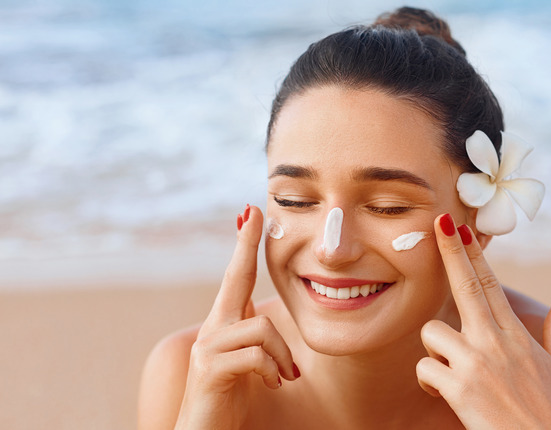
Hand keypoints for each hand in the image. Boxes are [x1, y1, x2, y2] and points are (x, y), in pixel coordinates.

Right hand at [175, 205, 298, 429]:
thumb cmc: (229, 397)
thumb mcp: (245, 360)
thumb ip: (248, 335)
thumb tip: (253, 311)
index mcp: (225, 324)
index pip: (237, 276)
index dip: (243, 245)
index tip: (249, 212)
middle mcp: (213, 328)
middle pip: (235, 278)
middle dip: (245, 245)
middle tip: (254, 212)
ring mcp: (208, 347)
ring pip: (261, 329)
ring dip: (282, 356)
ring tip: (284, 377)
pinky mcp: (210, 369)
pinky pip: (256, 356)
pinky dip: (272, 371)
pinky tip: (272, 384)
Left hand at [416, 213, 550, 429]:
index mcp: (516, 335)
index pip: (490, 284)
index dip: (473, 253)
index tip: (460, 228)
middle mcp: (495, 342)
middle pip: (466, 285)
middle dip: (450, 251)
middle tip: (438, 222)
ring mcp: (476, 363)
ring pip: (432, 332)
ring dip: (433, 349)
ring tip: (449, 371)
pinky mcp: (459, 387)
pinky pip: (425, 368)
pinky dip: (429, 379)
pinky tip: (443, 393)